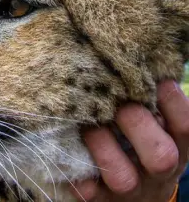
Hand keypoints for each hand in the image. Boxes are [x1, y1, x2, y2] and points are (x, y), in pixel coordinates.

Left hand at [71, 80, 188, 200]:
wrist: (139, 196)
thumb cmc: (145, 143)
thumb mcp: (159, 126)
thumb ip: (152, 102)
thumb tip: (137, 60)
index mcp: (177, 148)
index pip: (186, 126)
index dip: (170, 100)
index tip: (150, 78)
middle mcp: (159, 172)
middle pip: (161, 156)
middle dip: (135, 122)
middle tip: (115, 102)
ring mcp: (133, 191)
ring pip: (123, 177)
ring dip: (102, 145)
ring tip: (89, 125)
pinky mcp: (103, 201)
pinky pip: (89, 191)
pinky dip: (78, 173)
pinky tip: (70, 151)